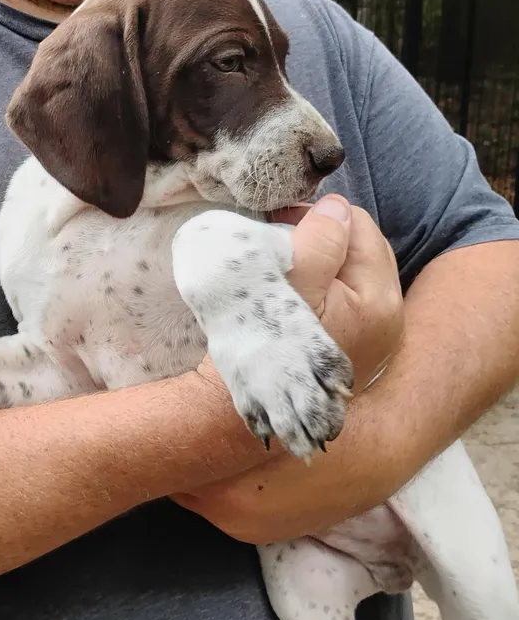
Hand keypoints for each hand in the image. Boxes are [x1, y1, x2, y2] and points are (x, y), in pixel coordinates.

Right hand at [180, 195, 406, 542]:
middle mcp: (388, 321)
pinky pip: (348, 299)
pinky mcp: (355, 351)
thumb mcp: (287, 281)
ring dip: (325, 260)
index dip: (318, 215)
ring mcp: (374, 339)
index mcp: (376, 300)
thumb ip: (319, 239)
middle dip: (326, 236)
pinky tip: (295, 295)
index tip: (277, 221)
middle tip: (280, 238)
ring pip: (355, 274)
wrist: (232, 410)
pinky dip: (325, 286)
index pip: (360, 227)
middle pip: (363, 250)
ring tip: (285, 265)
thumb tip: (337, 208)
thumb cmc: (257, 340)